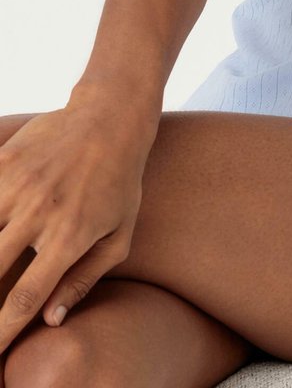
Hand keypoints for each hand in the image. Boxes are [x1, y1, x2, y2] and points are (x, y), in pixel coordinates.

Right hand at [0, 100, 158, 354]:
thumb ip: (86, 279)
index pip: (24, 299)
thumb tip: (52, 319)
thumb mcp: (120, 234)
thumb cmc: (120, 182)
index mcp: (69, 236)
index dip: (1, 333)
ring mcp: (18, 184)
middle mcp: (39, 212)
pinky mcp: (3, 162)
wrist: (110, 117)